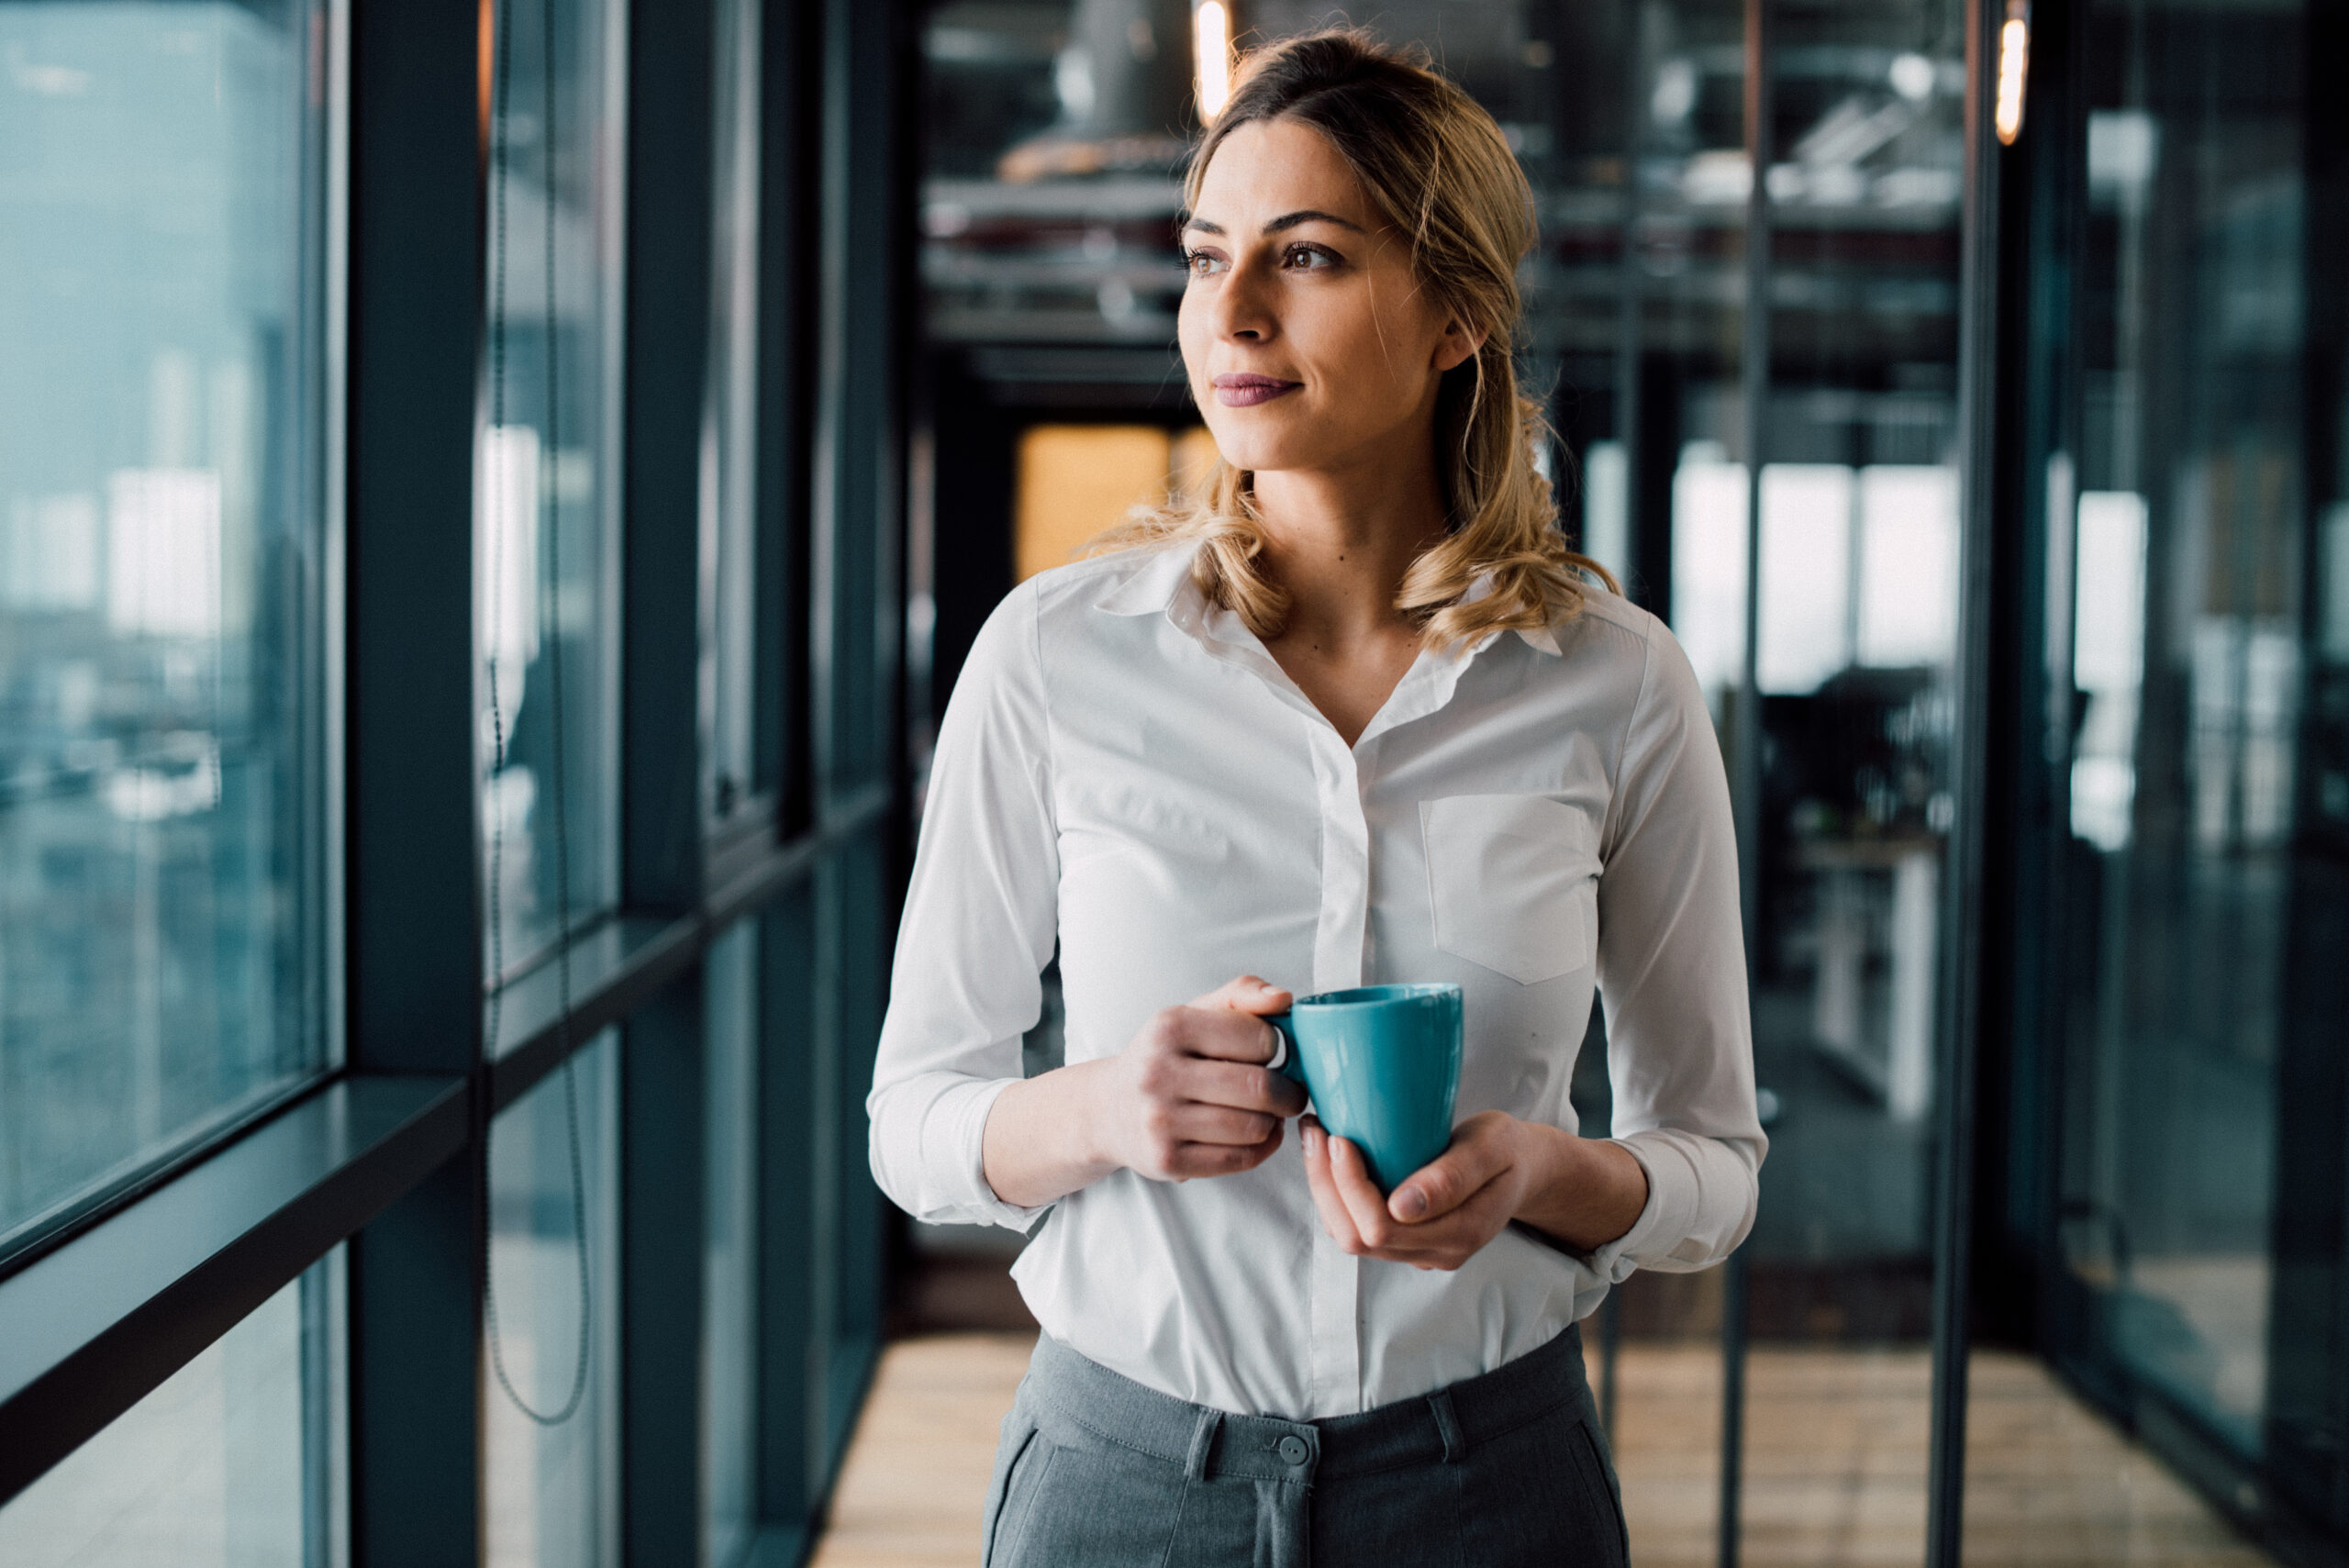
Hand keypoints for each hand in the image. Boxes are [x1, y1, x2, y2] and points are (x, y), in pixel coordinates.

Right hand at [1081, 975, 1307, 1182]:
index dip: (1278, 1047)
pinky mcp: (1167, 1160)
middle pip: (1259, 1087)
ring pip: (1254, 1127)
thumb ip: (1241, 994)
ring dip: (1274, 1122)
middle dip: (1288, 1092)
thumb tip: (1284, 999)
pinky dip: (1261, 1148)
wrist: (1109, 1109)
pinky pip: (1240, 1159)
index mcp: (1170, 1027)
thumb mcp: (1193, 1014)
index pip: (1259, 1038)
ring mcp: (1159, 1120)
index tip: (1273, 1054)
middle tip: (1290, 1093)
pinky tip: (1255, 1135)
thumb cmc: (1165, 1057)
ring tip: (1268, 1113)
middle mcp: (1159, 1073)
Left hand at [1301, 1110, 1540, 1270]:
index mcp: (1460, 1232)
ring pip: (1350, 1236)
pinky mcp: (1405, 1239)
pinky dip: (1336, 1194)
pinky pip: (1357, 1228)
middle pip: (1357, 1237)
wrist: (1522, 1168)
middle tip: (1316, 1129)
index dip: (1351, 1186)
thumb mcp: (1491, 1147)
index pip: (1383, 1227)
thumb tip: (1402, 1207)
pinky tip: (1331, 1156)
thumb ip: (1453, 1176)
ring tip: (1316, 1136)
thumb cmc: (1508, 1149)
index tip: (1339, 1137)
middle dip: (1327, 1185)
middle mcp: (1435, 1252)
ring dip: (1325, 1190)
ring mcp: (1418, 1251)